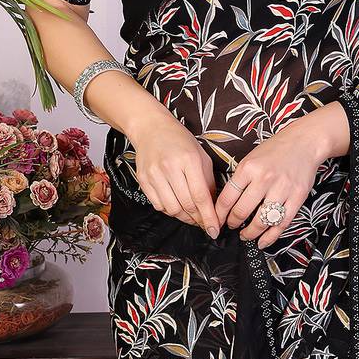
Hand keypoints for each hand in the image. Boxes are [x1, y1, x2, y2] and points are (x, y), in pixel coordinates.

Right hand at [127, 112, 219, 237]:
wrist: (151, 128)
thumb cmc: (180, 141)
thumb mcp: (201, 156)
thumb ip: (208, 182)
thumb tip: (214, 207)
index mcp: (189, 160)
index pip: (200, 196)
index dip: (209, 217)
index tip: (215, 230)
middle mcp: (170, 167)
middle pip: (186, 205)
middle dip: (199, 220)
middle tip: (206, 225)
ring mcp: (154, 174)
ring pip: (172, 209)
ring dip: (185, 218)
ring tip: (193, 216)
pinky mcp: (143, 180)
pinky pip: (158, 205)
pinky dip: (170, 211)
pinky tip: (177, 207)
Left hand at [213, 112, 334, 249]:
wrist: (304, 142)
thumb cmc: (275, 150)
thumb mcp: (251, 158)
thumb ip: (240, 179)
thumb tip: (226, 204)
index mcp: (248, 168)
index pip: (227, 197)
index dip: (219, 214)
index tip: (217, 221)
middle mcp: (264, 178)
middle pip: (242, 211)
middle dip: (233, 224)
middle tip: (231, 227)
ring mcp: (282, 189)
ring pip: (261, 221)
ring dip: (250, 233)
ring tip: (246, 235)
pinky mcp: (297, 197)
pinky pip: (281, 223)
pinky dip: (270, 236)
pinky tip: (263, 241)